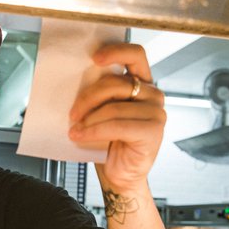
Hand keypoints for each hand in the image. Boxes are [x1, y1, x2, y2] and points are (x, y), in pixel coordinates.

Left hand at [68, 42, 164, 190]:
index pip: (136, 55)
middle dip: (88, 98)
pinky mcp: (153, 131)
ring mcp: (156, 113)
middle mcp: (153, 95)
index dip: (116, 52)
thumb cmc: (110, 143)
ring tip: (76, 129)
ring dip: (89, 119)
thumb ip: (100, 94)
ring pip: (113, 107)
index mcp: (142, 84)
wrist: (121, 176)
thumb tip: (75, 79)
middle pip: (115, 83)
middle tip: (72, 114)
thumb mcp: (102, 112)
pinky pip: (117, 125)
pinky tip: (81, 136)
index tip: (95, 59)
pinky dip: (94, 131)